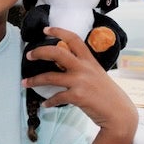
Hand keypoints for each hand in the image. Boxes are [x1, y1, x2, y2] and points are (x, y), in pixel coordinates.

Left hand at [22, 27, 136, 134]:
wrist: (119, 113)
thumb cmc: (107, 94)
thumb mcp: (97, 74)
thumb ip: (83, 68)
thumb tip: (63, 65)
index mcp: (89, 60)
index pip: (73, 39)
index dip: (58, 31)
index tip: (45, 29)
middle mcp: (84, 68)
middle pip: (57, 53)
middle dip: (39, 52)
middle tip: (29, 55)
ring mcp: (80, 82)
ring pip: (50, 77)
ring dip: (35, 80)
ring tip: (25, 83)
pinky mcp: (77, 96)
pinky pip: (57, 97)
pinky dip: (49, 101)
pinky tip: (45, 104)